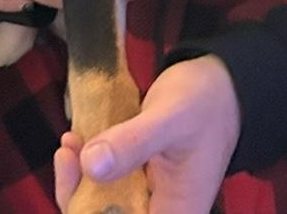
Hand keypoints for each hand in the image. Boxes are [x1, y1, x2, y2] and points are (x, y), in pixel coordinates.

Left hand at [53, 56, 240, 213]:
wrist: (220, 85)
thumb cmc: (203, 103)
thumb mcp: (169, 118)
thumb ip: (133, 142)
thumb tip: (89, 166)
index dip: (90, 213)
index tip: (75, 175)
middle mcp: (160, 212)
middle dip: (78, 194)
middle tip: (66, 153)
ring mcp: (148, 198)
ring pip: (101, 205)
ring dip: (78, 179)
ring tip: (70, 143)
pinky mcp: (138, 180)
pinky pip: (105, 183)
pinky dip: (87, 166)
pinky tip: (76, 142)